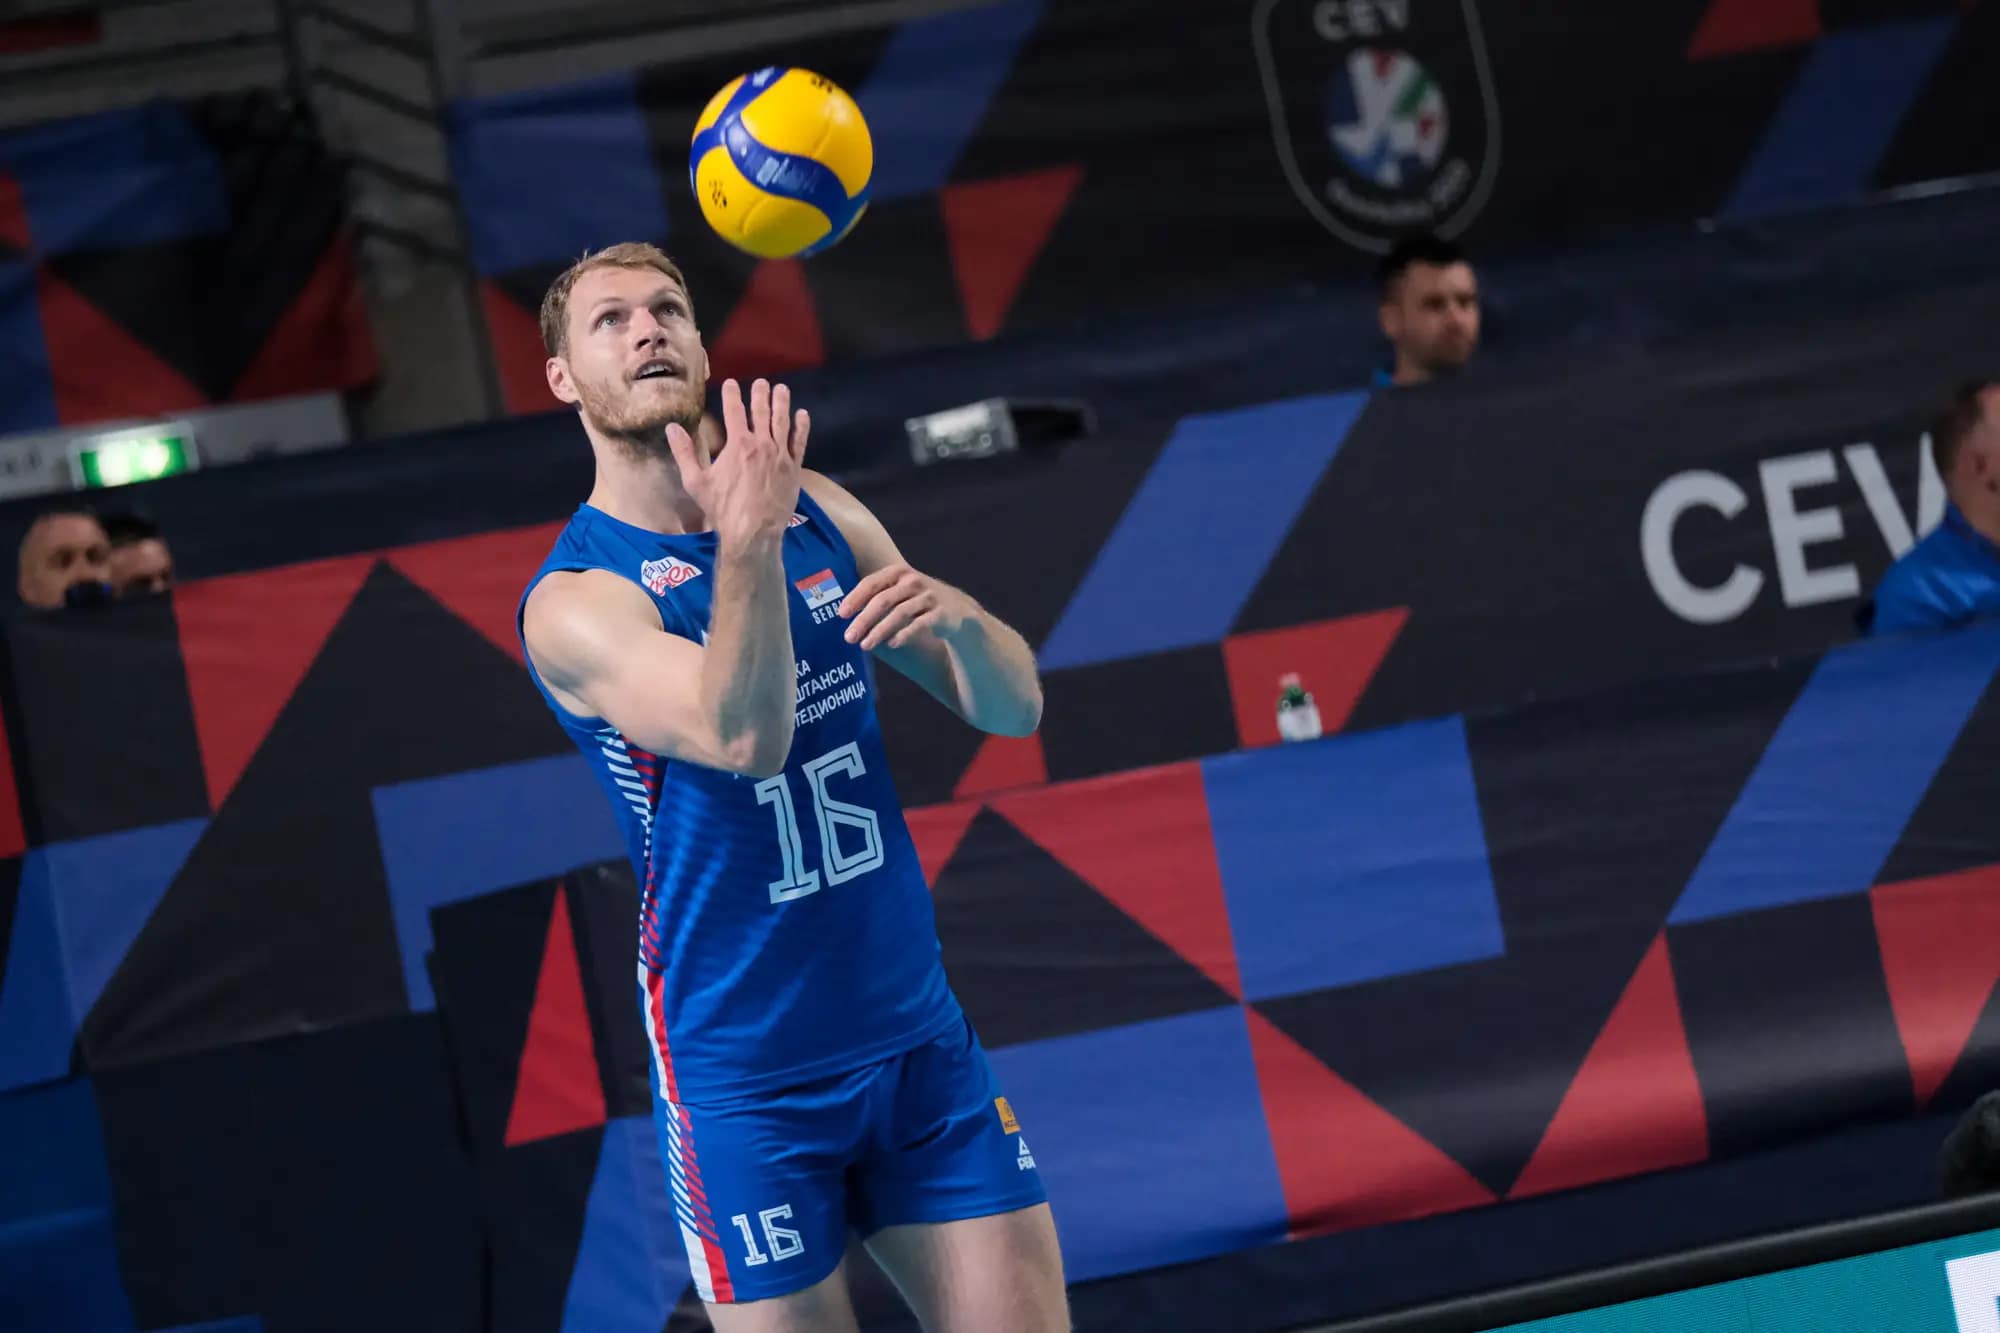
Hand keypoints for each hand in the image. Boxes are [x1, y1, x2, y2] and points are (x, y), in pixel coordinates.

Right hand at [665, 378, 809, 543]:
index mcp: (738, 444)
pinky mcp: (794, 469)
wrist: (754, 531)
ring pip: (782, 422)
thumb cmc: (722, 509)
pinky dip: (801, 427)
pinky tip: (803, 415)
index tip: (731, 383)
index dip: (732, 395)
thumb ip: (684, 452)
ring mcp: (780, 455)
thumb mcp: (696, 481)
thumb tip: (671, 428)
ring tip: (781, 389)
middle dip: (760, 394)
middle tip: (761, 382)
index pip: (734, 411)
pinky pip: (799, 442)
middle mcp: (761, 444)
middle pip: (761, 412)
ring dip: (781, 403)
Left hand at [838, 563, 976, 649]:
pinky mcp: (940, 613)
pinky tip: (891, 644)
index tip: (841, 614)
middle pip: (883, 600)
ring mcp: (928, 597)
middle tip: (849, 637)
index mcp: (898, 572)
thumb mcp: (899, 590)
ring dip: (879, 631)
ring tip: (865, 645)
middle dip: (863, 620)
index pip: (871, 582)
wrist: (957, 610)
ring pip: (899, 614)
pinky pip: (919, 624)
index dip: (855, 598)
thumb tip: (842, 612)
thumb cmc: (917, 600)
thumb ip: (876, 594)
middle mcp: (913, 581)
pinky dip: (904, 634)